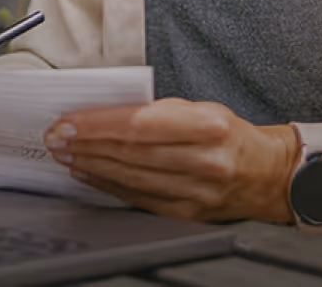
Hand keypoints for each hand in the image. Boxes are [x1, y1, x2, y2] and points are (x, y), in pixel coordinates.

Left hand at [43, 97, 296, 222]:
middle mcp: (202, 160)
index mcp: (208, 124)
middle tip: (55, 137)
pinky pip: (137, 197)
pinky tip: (89, 175)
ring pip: (129, 177)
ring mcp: (194, 191)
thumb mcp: (203, 108)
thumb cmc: (229, 133)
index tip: (68, 121)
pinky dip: (108, 186)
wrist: (266, 174)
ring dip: (91, 165)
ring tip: (65, 154)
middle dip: (86, 144)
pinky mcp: (186, 213)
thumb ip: (159, 111)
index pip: (140, 124)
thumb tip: (107, 111)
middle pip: (130, 152)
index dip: (98, 125)